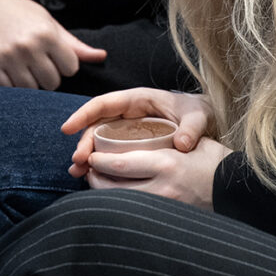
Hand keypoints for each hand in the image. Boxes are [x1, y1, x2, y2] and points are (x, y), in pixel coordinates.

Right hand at [0, 0, 106, 89]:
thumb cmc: (16, 10)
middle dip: (49, 76)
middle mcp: (28, 47)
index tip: (54, 57)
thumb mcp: (46, 20)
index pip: (70, 68)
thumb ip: (73, 43)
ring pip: (32, 90)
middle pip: (52, 82)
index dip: (64, 64)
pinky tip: (10, 70)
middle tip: (38, 63)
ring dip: (31, 82)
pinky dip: (13, 85)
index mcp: (46, 33)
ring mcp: (8, 58)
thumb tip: (101, 56)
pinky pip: (10, 90)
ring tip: (24, 67)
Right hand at [58, 87, 212, 169]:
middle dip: (84, 141)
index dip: (84, 114)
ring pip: (101, 139)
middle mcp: (129, 113)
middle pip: (98, 125)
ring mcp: (129, 128)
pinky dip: (100, 162)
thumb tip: (182, 144)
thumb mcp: (198, 115)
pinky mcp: (132, 143)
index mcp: (138, 99)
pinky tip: (92, 176)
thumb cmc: (199, 112)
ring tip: (78, 172)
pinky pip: (111, 151)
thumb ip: (191, 127)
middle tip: (77, 162)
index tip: (68, 128)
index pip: (104, 104)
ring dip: (88, 154)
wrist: (208, 121)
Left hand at [80, 134, 232, 207]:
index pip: (119, 165)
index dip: (98, 161)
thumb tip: (127, 142)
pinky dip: (121, 205)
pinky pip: (134, 213)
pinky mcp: (166, 219)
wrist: (236, 190)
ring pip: (120, 204)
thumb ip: (160, 144)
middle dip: (94, 179)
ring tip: (98, 183)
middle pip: (112, 188)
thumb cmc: (213, 161)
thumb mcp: (189, 143)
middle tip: (88, 170)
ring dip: (104, 195)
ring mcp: (164, 208)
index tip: (90, 155)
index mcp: (167, 163)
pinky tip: (117, 199)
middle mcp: (162, 188)